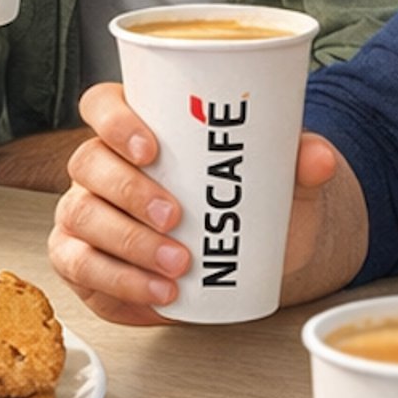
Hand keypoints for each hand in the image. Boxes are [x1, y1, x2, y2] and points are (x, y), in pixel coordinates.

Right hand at [49, 82, 342, 324]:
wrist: (246, 259)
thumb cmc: (245, 204)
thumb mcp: (278, 179)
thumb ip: (299, 162)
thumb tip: (317, 158)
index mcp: (134, 128)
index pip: (101, 104)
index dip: (114, 121)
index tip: (151, 148)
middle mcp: (100, 167)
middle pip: (88, 164)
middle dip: (128, 193)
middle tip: (177, 219)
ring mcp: (85, 212)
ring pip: (80, 217)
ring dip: (127, 243)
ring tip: (178, 267)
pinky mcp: (82, 259)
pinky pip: (80, 267)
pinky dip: (118, 282)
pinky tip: (160, 294)